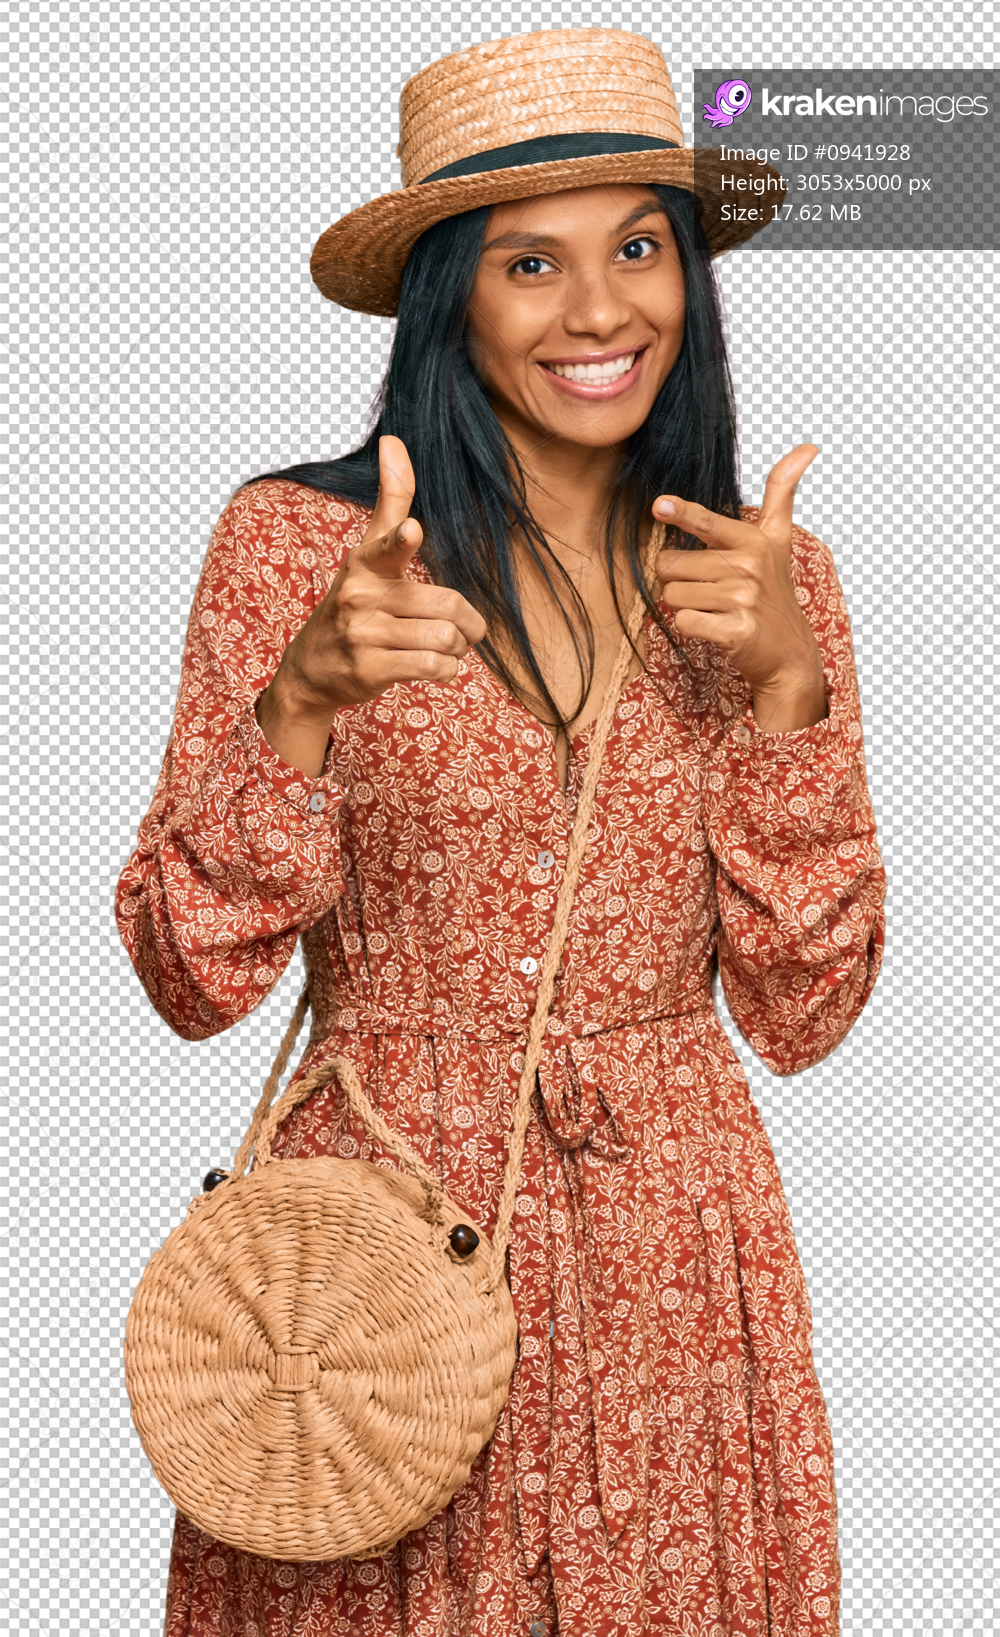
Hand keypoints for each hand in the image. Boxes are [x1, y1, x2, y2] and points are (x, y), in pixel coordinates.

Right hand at [256, 436, 487, 774]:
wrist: (312, 669)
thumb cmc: (354, 602)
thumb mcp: (366, 552)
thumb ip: (390, 502)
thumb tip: (394, 439)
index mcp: (365, 564)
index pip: (386, 544)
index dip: (403, 539)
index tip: (413, 530)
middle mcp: (362, 596)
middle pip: (448, 606)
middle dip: (468, 623)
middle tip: (461, 630)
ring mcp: (364, 635)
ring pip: (444, 639)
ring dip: (457, 649)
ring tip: (445, 648)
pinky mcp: (369, 670)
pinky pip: (433, 668)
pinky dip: (447, 670)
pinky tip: (436, 666)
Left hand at [652, 444, 827, 731]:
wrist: (790, 652)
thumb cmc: (774, 590)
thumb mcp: (779, 538)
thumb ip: (783, 491)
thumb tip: (808, 446)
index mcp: (754, 540)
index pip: (708, 523)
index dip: (681, 513)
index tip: (659, 505)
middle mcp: (750, 566)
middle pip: (672, 565)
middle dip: (678, 579)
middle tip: (707, 589)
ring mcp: (744, 599)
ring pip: (674, 595)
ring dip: (683, 604)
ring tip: (713, 608)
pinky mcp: (736, 630)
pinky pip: (684, 621)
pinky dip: (690, 626)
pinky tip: (713, 626)